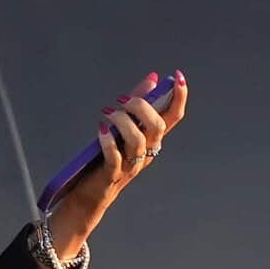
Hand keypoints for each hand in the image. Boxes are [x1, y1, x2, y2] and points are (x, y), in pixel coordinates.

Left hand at [48, 69, 188, 257]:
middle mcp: (147, 152)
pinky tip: (101, 130)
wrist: (90, 192)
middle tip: (122, 101)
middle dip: (141, 107)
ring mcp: (131, 165)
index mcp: (152, 139)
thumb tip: (152, 79)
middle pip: (157, 126)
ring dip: (122, 122)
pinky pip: (115, 158)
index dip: (179, 97)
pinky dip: (108, 142)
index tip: (177, 76)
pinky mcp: (112, 175)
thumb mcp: (123, 127)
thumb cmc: (107, 156)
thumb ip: (136, 103)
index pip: (173, 117)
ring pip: (138, 141)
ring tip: (107, 114)